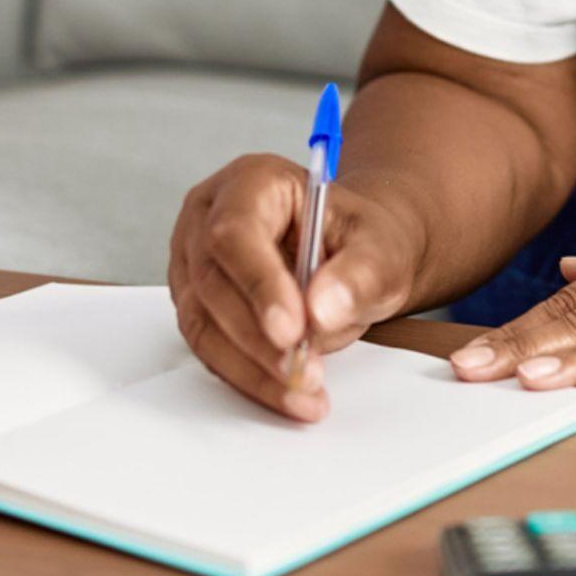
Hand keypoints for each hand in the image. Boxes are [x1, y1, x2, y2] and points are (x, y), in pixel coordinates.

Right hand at [167, 154, 427, 422]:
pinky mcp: (197, 304)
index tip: (292, 330)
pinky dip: (249, 377)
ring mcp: (193, 261)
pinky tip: (289, 393)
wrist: (355, 254)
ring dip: (252, 367)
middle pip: (212, 281)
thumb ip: (358, 273)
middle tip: (303, 371)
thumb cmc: (363, 239)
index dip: (259, 284)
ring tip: (304, 390)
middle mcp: (209, 216)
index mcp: (252, 181)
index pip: (236, 231)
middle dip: (258, 337)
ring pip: (204, 323)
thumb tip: (321, 310)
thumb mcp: (382, 247)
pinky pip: (210, 348)